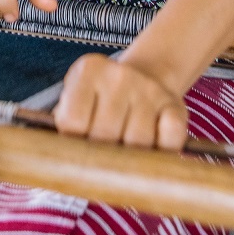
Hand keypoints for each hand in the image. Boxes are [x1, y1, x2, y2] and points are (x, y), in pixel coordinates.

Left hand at [53, 52, 187, 149]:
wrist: (144, 78)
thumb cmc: (101, 100)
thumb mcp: (76, 100)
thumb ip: (65, 125)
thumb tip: (58, 164)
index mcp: (89, 70)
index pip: (72, 122)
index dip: (72, 144)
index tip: (77, 147)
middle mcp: (120, 75)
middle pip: (104, 136)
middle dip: (101, 156)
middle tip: (102, 158)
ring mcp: (150, 90)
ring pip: (137, 144)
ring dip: (130, 160)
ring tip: (125, 154)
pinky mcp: (176, 107)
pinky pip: (169, 141)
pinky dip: (162, 152)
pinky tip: (152, 148)